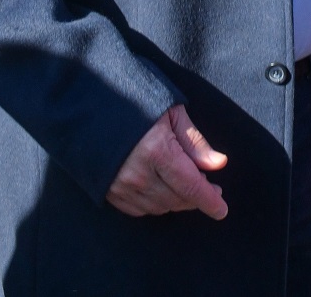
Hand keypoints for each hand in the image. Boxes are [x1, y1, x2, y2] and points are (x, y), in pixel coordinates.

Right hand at [106, 103, 228, 220]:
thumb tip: (219, 164)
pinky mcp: (108, 192)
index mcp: (157, 150)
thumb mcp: (171, 112)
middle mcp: (138, 174)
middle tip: (210, 186)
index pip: (191, 186)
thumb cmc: (135, 99)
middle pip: (177, 199)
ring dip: (177, 201)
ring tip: (186, 184)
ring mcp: (121, 185)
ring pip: (160, 207)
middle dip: (197, 198)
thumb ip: (195, 142)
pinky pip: (139, 209)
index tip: (222, 211)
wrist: (89, 104)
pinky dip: (155, 204)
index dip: (209, 201)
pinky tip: (162, 189)